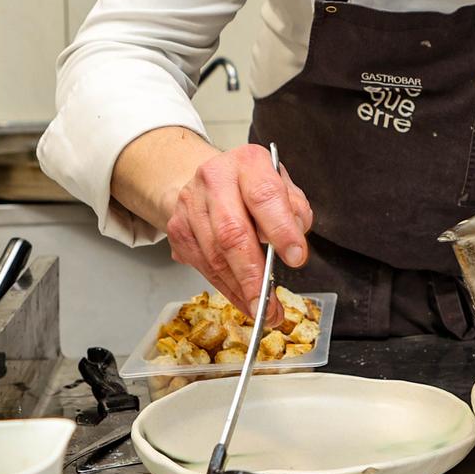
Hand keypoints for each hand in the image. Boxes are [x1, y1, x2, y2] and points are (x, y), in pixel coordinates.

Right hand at [163, 144, 312, 324]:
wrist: (212, 178)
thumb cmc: (253, 185)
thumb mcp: (283, 185)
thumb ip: (295, 209)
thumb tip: (295, 237)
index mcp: (248, 163)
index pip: (264, 196)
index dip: (281, 230)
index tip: (296, 258)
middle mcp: (214, 179)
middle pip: (231, 233)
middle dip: (253, 274)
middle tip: (269, 303)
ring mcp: (191, 205)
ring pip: (214, 256)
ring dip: (240, 289)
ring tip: (262, 310)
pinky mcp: (178, 229)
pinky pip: (202, 266)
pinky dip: (225, 288)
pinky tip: (242, 300)